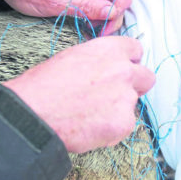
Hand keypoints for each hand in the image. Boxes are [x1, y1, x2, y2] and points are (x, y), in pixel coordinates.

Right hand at [3, 36, 154, 152]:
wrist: (33, 113)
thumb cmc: (44, 85)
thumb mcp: (73, 57)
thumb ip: (99, 60)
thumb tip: (107, 68)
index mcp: (109, 50)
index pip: (136, 50)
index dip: (128, 62)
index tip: (121, 69)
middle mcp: (123, 71)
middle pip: (146, 77)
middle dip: (134, 86)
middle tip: (113, 95)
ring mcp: (126, 98)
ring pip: (132, 104)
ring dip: (118, 110)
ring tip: (89, 115)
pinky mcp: (124, 123)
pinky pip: (124, 126)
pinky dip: (111, 129)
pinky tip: (89, 128)